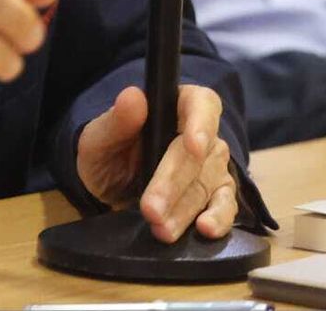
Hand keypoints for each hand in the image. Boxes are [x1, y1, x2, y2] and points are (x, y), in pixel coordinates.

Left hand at [75, 84, 236, 241]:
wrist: (109, 189)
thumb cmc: (108, 153)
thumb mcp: (99, 138)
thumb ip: (116, 120)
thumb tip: (132, 97)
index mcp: (179, 105)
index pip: (201, 104)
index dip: (201, 123)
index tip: (193, 145)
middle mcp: (204, 134)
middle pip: (200, 156)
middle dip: (174, 185)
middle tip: (151, 210)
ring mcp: (213, 165)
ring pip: (208, 185)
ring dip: (185, 210)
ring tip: (161, 230)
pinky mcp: (216, 195)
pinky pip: (226, 205)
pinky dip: (219, 218)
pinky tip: (205, 230)